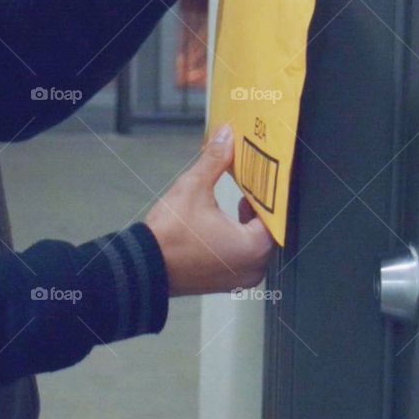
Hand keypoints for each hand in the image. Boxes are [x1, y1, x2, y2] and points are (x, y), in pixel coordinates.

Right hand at [143, 124, 276, 295]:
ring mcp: (238, 278)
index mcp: (253, 247)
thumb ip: (215, 160)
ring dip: (249, 222)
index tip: (264, 177)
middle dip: (260, 206)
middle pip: (268, 229)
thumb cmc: (169, 238)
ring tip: (241, 200)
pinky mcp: (225, 281)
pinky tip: (225, 221)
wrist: (143, 267)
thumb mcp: (193, 188)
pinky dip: (238, 238)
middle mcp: (252, 268)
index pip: (276, 214)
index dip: (270, 192)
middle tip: (253, 184)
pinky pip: (242, 256)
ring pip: (255, 243)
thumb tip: (225, 137)